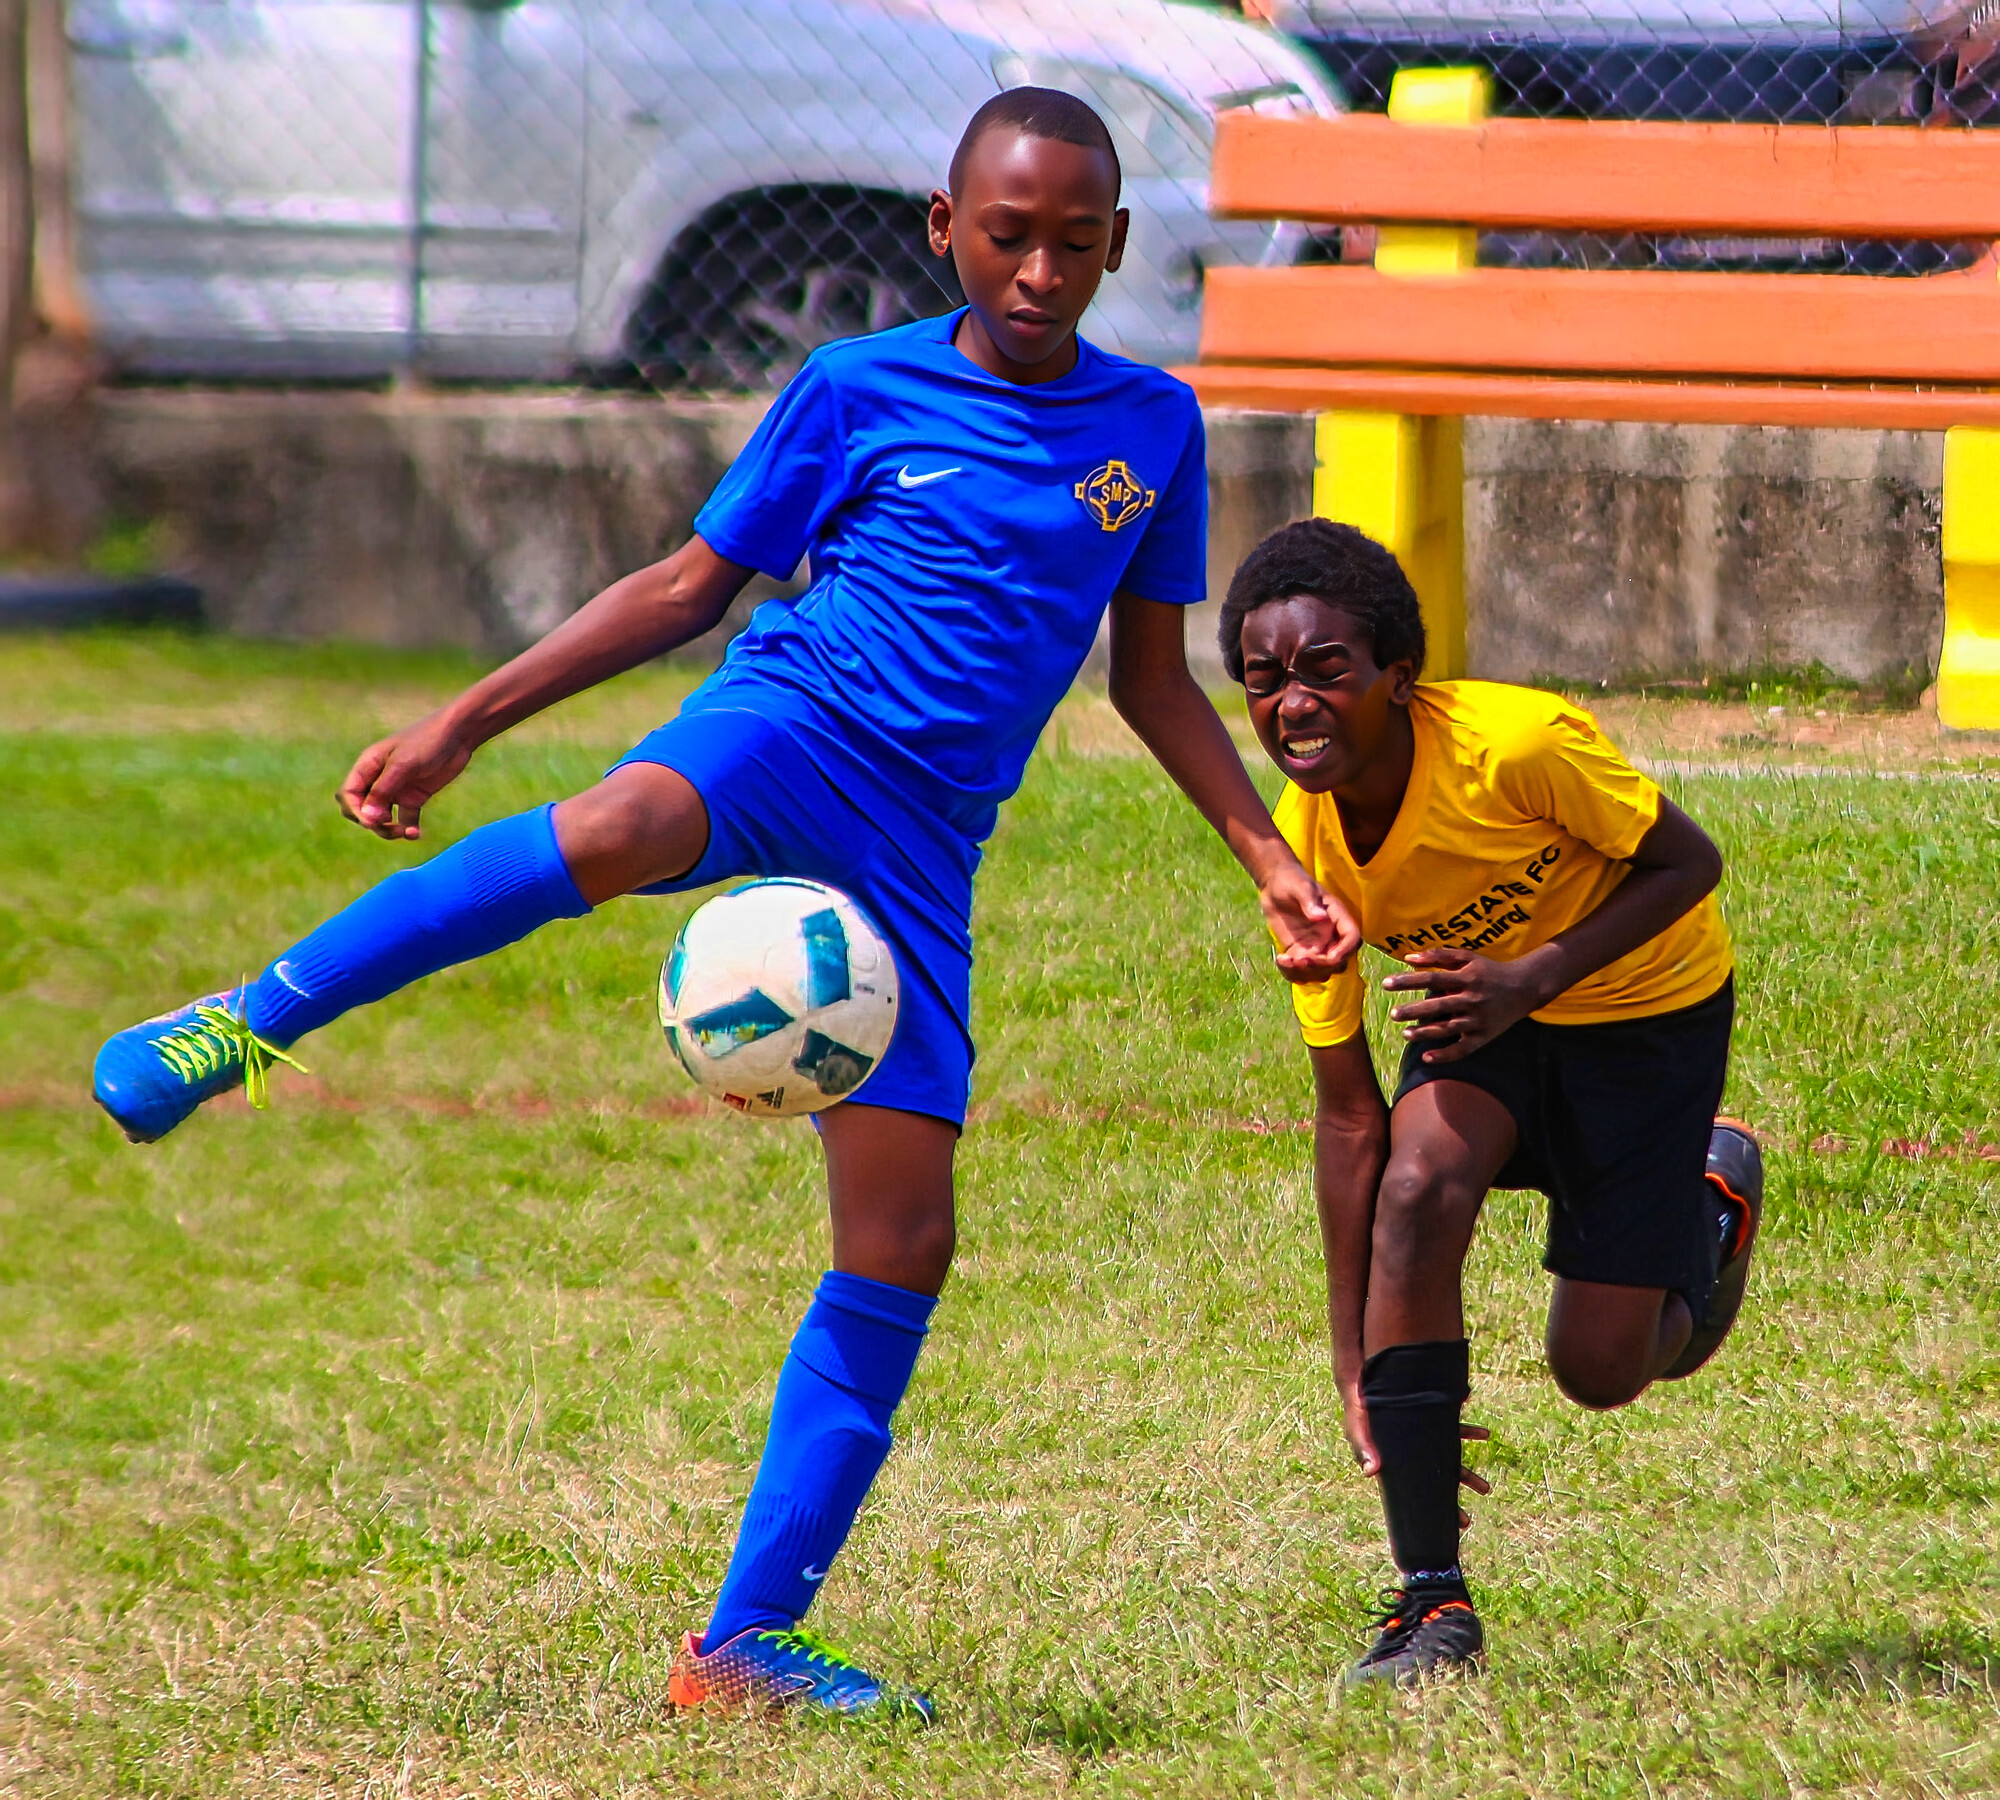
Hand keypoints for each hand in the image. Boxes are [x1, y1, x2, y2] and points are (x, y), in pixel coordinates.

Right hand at [335, 708, 478, 840]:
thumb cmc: (426, 741)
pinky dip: (407, 828)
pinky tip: (415, 834)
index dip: (356, 811)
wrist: (458, 735)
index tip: (373, 821)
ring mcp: (396, 789)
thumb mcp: (402, 765)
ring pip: (382, 817)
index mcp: (367, 766)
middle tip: (388, 825)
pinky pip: (405, 819)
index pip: (348, 794)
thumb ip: (383, 791)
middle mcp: (378, 779)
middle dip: (370, 822)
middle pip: (361, 809)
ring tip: (405, 832)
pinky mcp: (414, 797)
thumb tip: (367, 817)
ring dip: (388, 829)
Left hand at [1261, 857, 1361, 983]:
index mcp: (1338, 918)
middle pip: (1338, 963)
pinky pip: (1301, 972)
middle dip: (1320, 966)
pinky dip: (1292, 973)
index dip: (1344, 952)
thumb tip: (1320, 917)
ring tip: (1284, 960)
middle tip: (1297, 958)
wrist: (1274, 885)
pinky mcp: (1300, 953)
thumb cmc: (1291, 880)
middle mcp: (1330, 936)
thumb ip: (1309, 900)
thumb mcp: (1299, 886)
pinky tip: (1280, 960)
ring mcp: (1316, 947)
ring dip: (1304, 973)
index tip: (1327, 956)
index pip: (1352, 939)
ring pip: (1321, 972)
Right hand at [1338, 1372, 1492, 1527]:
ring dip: (1470, 1448)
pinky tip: (1484, 1432)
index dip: (1445, 1506)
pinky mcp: (1428, 1413)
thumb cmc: (1356, 1407)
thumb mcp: (1356, 1425)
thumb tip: (1370, 1471)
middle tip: (1486, 1490)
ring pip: (1452, 1449)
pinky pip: (1452, 1421)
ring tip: (1487, 1448)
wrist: (1358, 1381)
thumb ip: (1361, 1446)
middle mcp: (1416, 1450)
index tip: (1462, 1522)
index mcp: (1401, 1461)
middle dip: (1465, 1480)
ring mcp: (1424, 1432)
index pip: (1427, 1490)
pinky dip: (1468, 1428)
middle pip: (1444, 1472)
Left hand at [1383, 945, 1554, 1063]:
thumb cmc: (1490, 970)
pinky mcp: (1485, 1036)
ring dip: (1426, 1033)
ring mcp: (1479, 1019)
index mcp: (1467, 978)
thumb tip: (1408, 957)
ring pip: (1449, 1029)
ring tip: (1405, 1034)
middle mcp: (1473, 999)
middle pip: (1438, 1005)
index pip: (1432, 978)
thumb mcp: (1468, 958)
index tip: (1386, 983)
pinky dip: (1446, 1055)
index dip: (1408, 981)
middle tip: (1393, 1014)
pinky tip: (1427, 1058)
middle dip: (1414, 1010)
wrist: (1526, 986)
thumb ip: (1439, 955)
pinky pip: (1464, 1049)